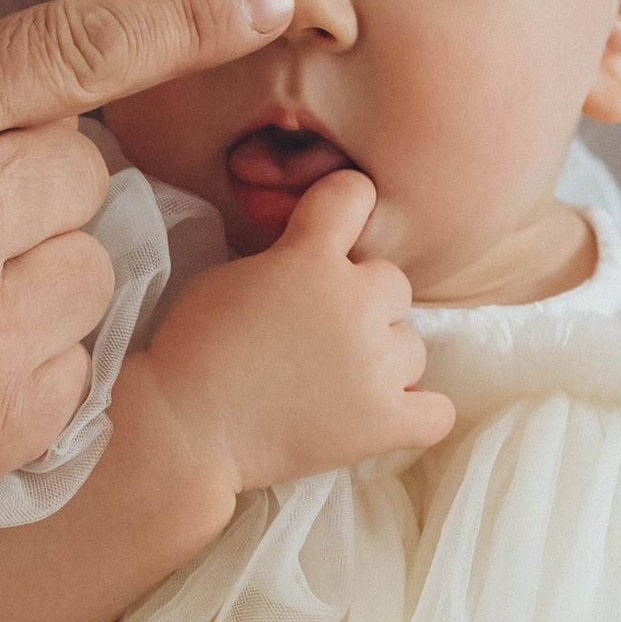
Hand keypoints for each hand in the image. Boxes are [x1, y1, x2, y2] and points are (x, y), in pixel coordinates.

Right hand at [144, 172, 453, 496]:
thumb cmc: (193, 351)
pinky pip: (436, 412)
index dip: (348, 205)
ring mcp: (374, 365)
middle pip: (393, 284)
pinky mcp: (383, 422)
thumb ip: (286, 259)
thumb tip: (319, 262)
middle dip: (364, 304)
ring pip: (413, 346)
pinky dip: (417, 412)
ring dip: (384, 359)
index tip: (337, 226)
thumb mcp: (230, 276)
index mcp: (310, 258)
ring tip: (337, 382)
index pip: (354, 193)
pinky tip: (386, 413)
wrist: (184, 428)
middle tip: (321, 335)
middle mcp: (354, 302)